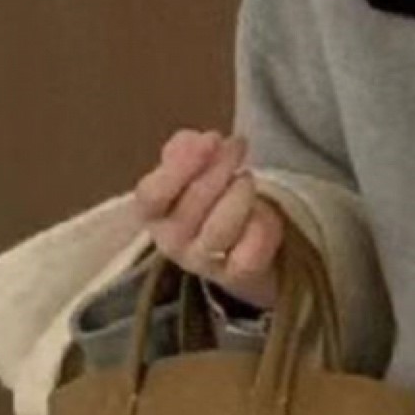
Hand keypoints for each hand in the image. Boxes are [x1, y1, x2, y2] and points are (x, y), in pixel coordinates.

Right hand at [134, 128, 285, 308]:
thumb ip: (185, 150)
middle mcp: (171, 242)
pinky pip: (251, 250)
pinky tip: (262, 209)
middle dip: (220, 169)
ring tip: (247, 177)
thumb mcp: (188, 168)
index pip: (152, 195)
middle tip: (237, 146)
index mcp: (151, 214)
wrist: (236, 246)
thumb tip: (196, 141)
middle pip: (192, 205)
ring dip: (239, 195)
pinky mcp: (235, 276)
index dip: (182, 165)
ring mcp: (202, 262)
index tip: (211, 139)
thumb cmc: (204, 198)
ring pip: (221, 228)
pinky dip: (262, 223)